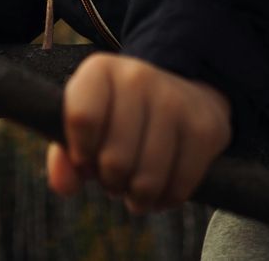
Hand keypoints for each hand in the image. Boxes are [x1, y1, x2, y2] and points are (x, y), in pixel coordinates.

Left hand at [46, 54, 230, 213]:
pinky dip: (166, 200)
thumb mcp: (85, 125)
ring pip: (147, 178)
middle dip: (111, 181)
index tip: (85, 157)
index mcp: (100, 70)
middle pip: (115, 158)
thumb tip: (64, 184)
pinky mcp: (204, 127)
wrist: (179, 96)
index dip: (80, 152)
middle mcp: (137, 76)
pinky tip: (161, 188)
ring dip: (138, 196)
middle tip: (114, 176)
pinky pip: (179, 187)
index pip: (82, 118)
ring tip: (135, 185)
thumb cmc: (118, 117)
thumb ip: (64, 155)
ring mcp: (174, 99)